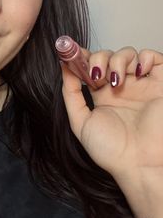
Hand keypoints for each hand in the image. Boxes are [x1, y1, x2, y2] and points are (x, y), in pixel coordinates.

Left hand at [61, 45, 162, 217]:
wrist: (139, 164)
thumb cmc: (111, 150)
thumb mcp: (80, 122)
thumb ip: (71, 94)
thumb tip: (65, 68)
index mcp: (102, 95)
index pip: (90, 66)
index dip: (81, 57)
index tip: (71, 53)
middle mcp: (121, 87)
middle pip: (106, 56)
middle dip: (97, 59)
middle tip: (97, 76)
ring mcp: (140, 84)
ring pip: (127, 53)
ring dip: (117, 60)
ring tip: (115, 81)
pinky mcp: (160, 84)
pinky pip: (154, 57)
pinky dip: (144, 57)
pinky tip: (137, 73)